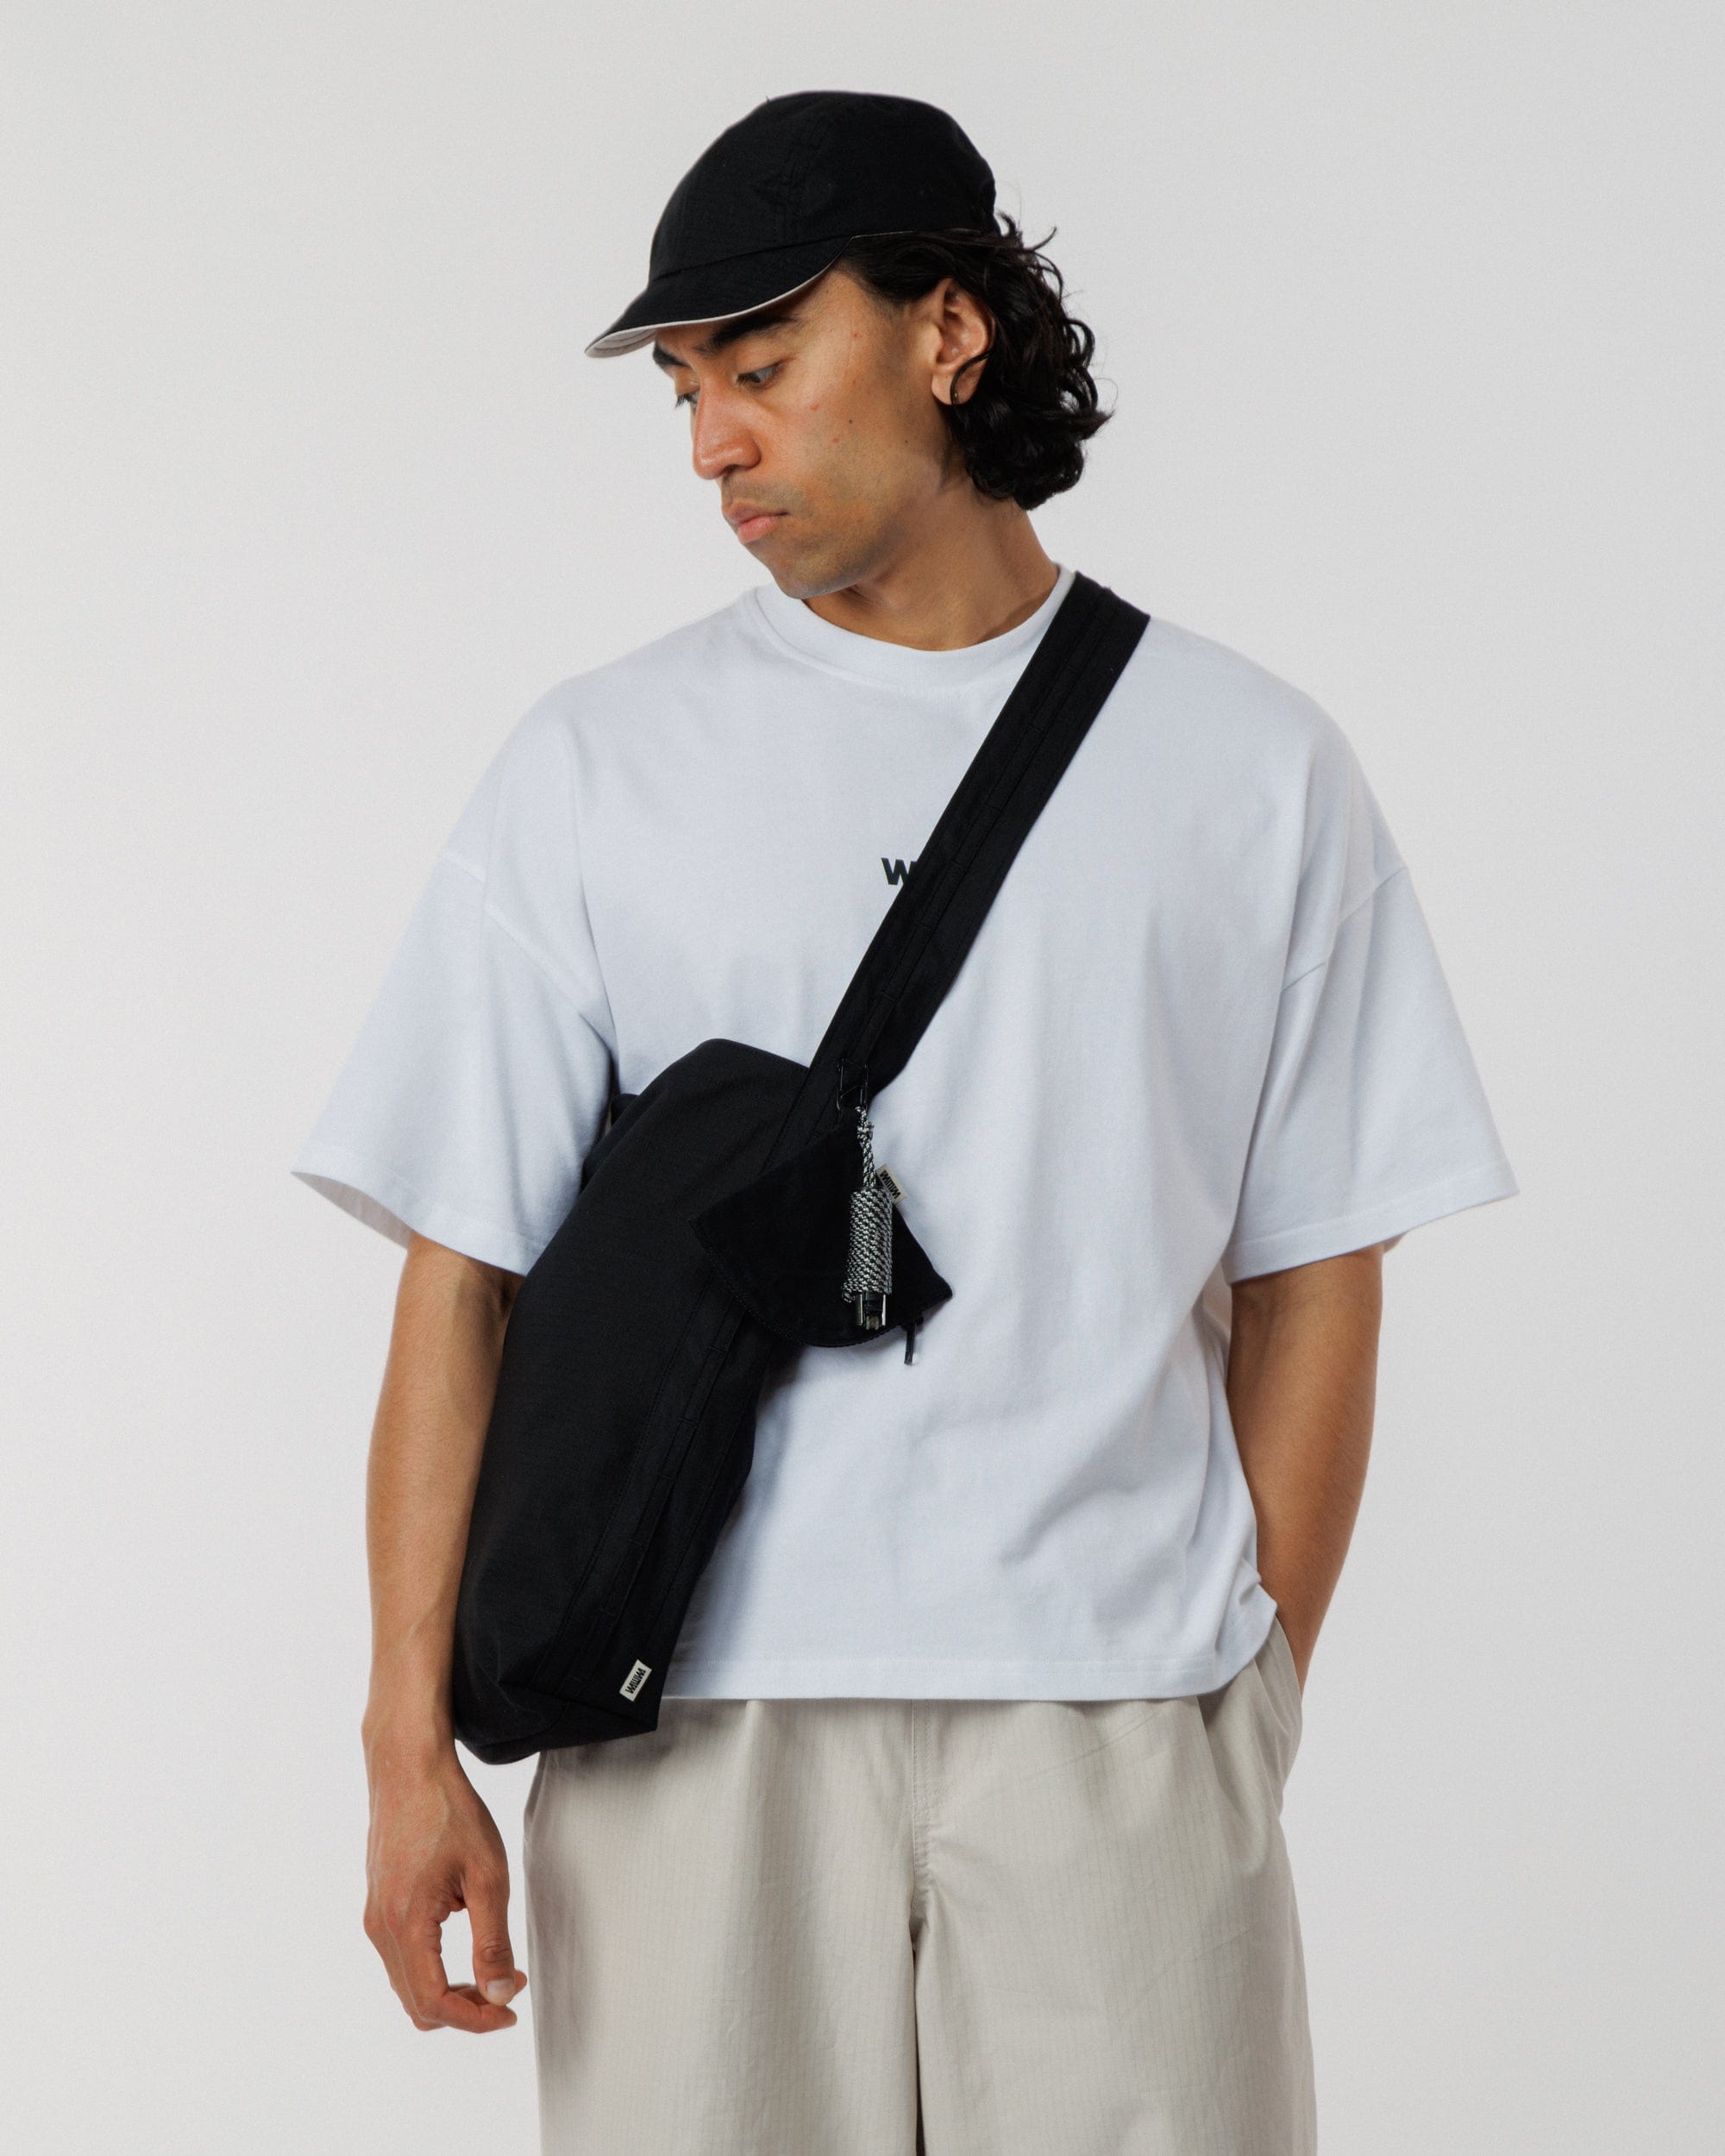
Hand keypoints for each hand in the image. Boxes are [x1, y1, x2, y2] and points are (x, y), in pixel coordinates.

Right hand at [363, 1742, 527, 2032]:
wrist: (408, 1768)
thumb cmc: (448, 1812)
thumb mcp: (486, 1876)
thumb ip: (492, 1941)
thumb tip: (500, 1994)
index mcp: (405, 1925)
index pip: (434, 2003)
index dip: (475, 2019)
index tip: (510, 2011)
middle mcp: (380, 1929)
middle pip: (417, 2003)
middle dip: (465, 2009)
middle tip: (508, 1990)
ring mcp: (374, 1917)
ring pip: (407, 1983)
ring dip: (448, 1990)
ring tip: (492, 1968)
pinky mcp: (377, 1904)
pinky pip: (401, 1958)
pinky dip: (432, 1968)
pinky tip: (465, 1938)